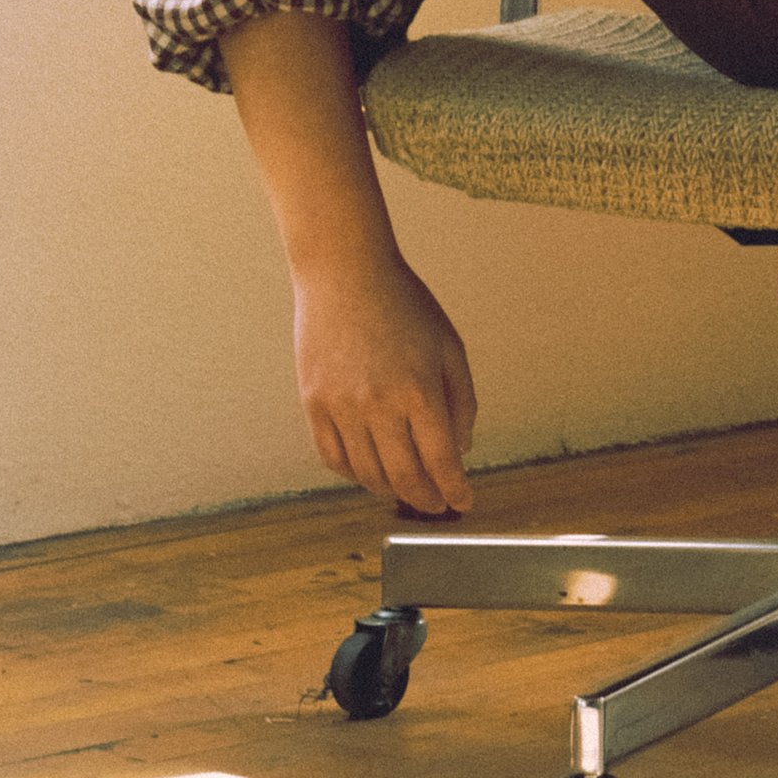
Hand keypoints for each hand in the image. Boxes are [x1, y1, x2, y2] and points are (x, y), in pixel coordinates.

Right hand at [289, 246, 478, 513]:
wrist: (345, 273)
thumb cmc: (403, 304)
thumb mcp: (449, 346)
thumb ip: (461, 400)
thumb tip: (460, 449)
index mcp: (419, 389)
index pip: (441, 460)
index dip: (455, 489)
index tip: (464, 503)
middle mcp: (378, 404)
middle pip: (404, 477)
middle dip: (426, 499)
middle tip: (436, 504)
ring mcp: (341, 407)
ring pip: (367, 474)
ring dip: (391, 490)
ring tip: (406, 488)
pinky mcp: (313, 404)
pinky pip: (333, 457)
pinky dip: (354, 473)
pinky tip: (370, 470)